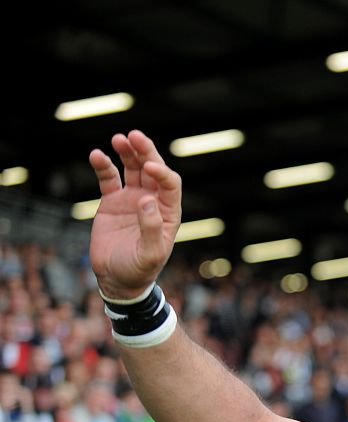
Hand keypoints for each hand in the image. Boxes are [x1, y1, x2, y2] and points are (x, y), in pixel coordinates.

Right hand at [88, 130, 181, 300]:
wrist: (118, 280)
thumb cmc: (139, 270)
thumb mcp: (150, 254)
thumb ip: (151, 228)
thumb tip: (147, 201)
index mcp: (168, 213)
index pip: (170, 184)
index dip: (162, 173)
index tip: (150, 167)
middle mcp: (153, 201)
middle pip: (152, 170)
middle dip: (146, 152)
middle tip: (135, 136)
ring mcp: (133, 199)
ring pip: (132, 169)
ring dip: (127, 153)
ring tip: (118, 139)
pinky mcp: (112, 202)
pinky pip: (108, 179)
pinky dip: (104, 166)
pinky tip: (97, 155)